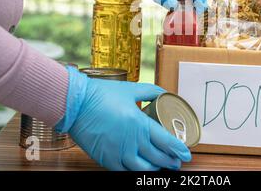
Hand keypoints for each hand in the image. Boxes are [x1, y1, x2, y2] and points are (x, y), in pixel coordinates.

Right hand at [55, 66, 190, 170]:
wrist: (75, 103)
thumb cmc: (102, 95)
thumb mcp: (131, 89)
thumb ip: (151, 91)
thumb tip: (165, 93)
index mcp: (140, 124)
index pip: (166, 142)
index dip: (178, 151)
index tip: (186, 154)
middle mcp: (131, 141)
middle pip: (157, 158)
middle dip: (170, 162)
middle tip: (176, 162)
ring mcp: (118, 153)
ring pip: (143, 169)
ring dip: (155, 169)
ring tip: (160, 167)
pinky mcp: (106, 159)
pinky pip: (124, 172)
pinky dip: (135, 172)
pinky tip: (139, 168)